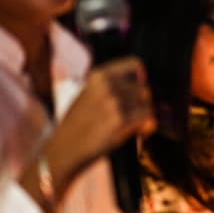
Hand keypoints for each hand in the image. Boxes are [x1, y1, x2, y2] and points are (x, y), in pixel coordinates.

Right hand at [44, 57, 155, 186]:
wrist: (64, 148)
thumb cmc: (78, 124)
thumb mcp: (88, 94)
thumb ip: (112, 86)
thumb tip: (144, 82)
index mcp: (98, 76)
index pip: (135, 64)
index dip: (143, 77)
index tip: (142, 88)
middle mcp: (107, 86)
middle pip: (144, 89)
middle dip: (142, 104)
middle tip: (133, 117)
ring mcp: (114, 102)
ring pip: (147, 104)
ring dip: (144, 116)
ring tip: (132, 125)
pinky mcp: (120, 120)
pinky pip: (149, 119)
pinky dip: (147, 126)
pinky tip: (139, 132)